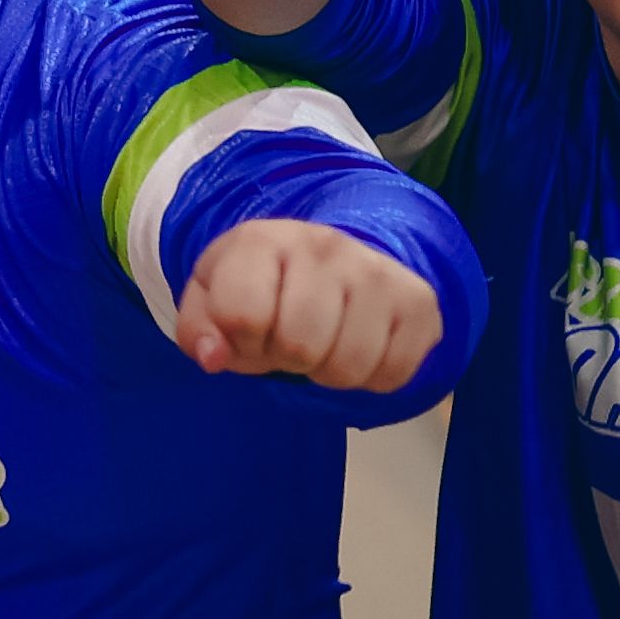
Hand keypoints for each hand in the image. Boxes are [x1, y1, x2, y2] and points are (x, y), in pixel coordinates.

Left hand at [174, 217, 443, 391]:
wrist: (330, 258)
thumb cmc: (261, 287)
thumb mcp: (212, 299)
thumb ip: (198, 328)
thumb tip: (213, 357)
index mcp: (262, 241)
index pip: (243, 315)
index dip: (241, 342)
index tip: (249, 330)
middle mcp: (326, 246)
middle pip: (301, 346)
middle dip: (287, 359)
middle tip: (290, 341)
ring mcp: (379, 271)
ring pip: (349, 366)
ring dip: (328, 372)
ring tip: (324, 343)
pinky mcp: (420, 302)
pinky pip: (393, 373)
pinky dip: (371, 377)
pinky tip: (358, 346)